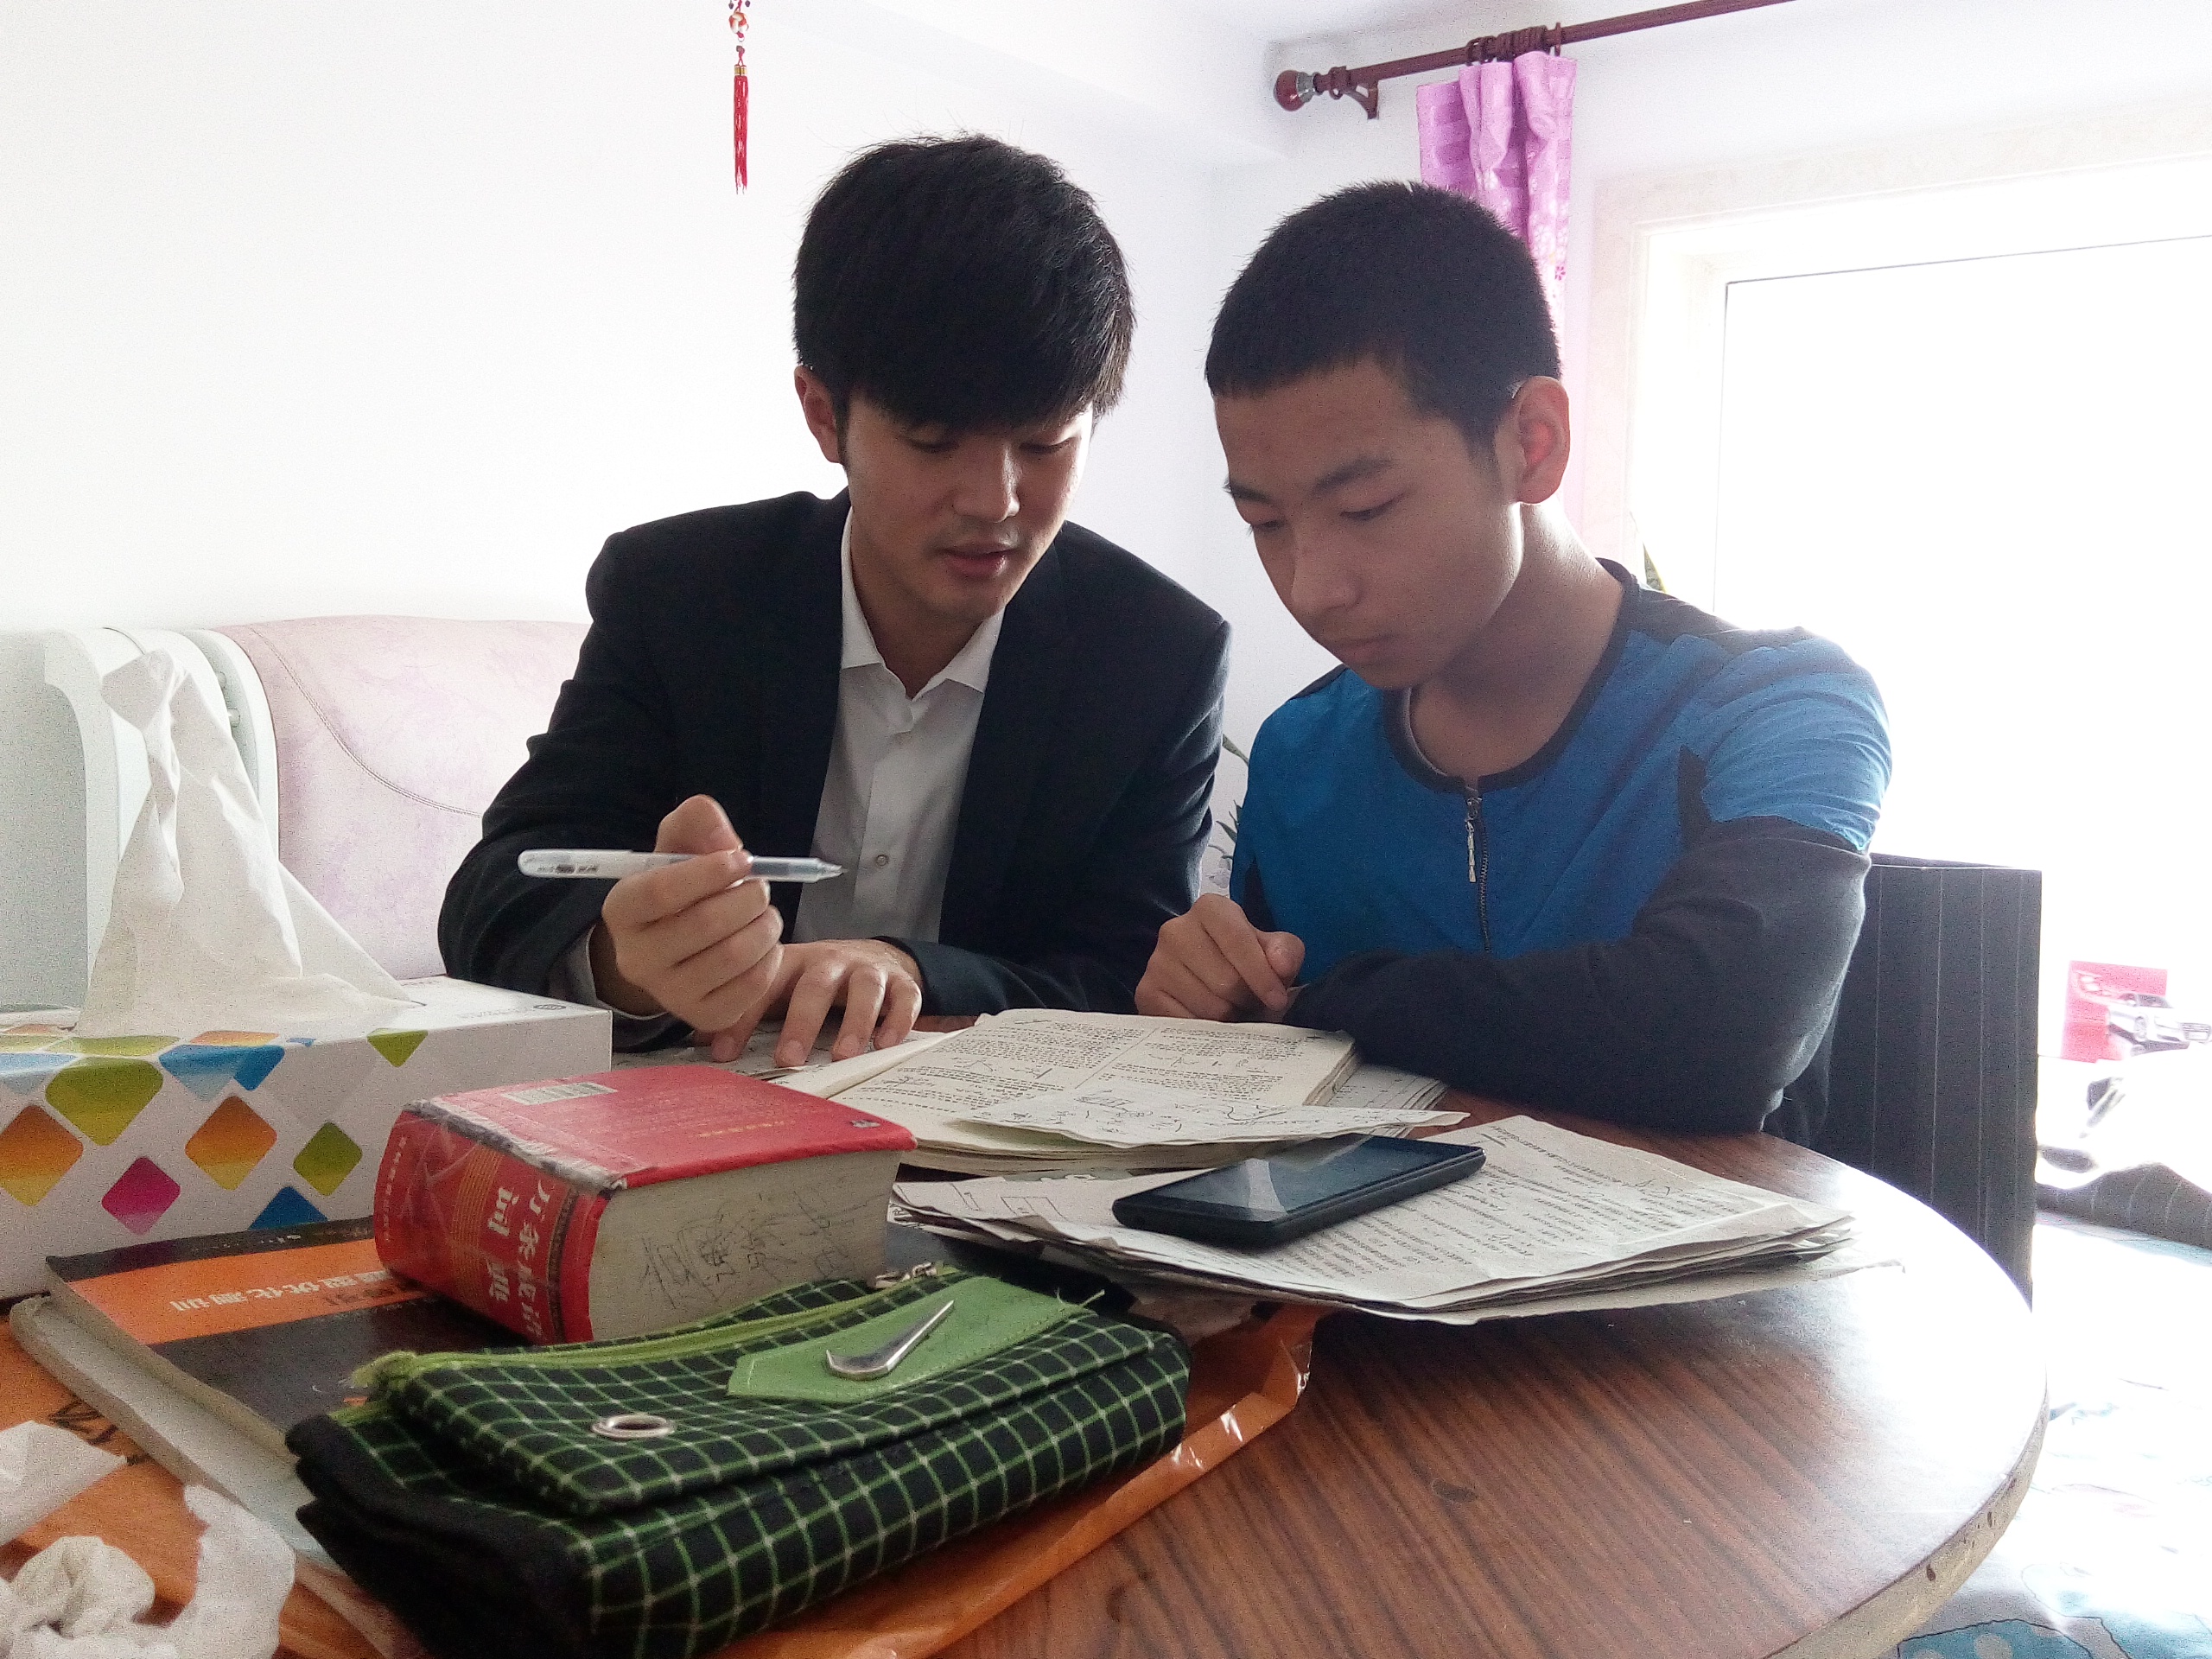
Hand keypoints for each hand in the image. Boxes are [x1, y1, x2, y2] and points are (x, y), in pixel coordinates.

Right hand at [590, 795, 782, 1029]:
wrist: (672, 948)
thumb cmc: (680, 888)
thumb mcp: (678, 844)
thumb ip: (697, 823)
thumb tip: (727, 842)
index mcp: (622, 909)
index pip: (663, 890)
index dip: (711, 871)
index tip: (742, 859)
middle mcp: (636, 958)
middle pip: (705, 924)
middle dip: (748, 898)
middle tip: (760, 888)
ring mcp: (668, 993)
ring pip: (733, 956)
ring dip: (765, 927)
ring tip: (767, 914)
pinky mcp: (702, 1015)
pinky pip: (750, 988)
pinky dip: (770, 959)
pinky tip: (764, 945)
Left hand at [696, 938, 923, 1065]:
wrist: (872, 955)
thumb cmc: (816, 980)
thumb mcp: (780, 987)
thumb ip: (746, 1012)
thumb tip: (704, 1045)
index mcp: (792, 963)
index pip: (762, 985)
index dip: (742, 1018)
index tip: (725, 1054)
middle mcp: (830, 962)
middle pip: (816, 985)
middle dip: (802, 1023)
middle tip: (789, 1060)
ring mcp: (868, 969)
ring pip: (865, 988)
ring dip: (855, 1022)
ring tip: (843, 1057)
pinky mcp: (901, 980)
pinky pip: (905, 996)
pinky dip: (898, 1018)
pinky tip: (886, 1044)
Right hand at [1134, 894, 1305, 1021]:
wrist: (1208, 979)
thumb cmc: (1244, 962)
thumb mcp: (1272, 951)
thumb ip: (1285, 952)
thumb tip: (1281, 966)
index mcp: (1210, 909)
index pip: (1237, 940)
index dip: (1262, 975)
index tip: (1277, 999)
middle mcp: (1176, 930)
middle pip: (1226, 981)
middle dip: (1247, 1000)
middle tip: (1250, 1002)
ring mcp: (1156, 962)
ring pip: (1209, 1008)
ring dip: (1229, 1018)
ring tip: (1231, 1008)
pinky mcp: (1146, 993)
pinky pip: (1187, 1025)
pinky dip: (1206, 1030)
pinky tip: (1209, 1019)